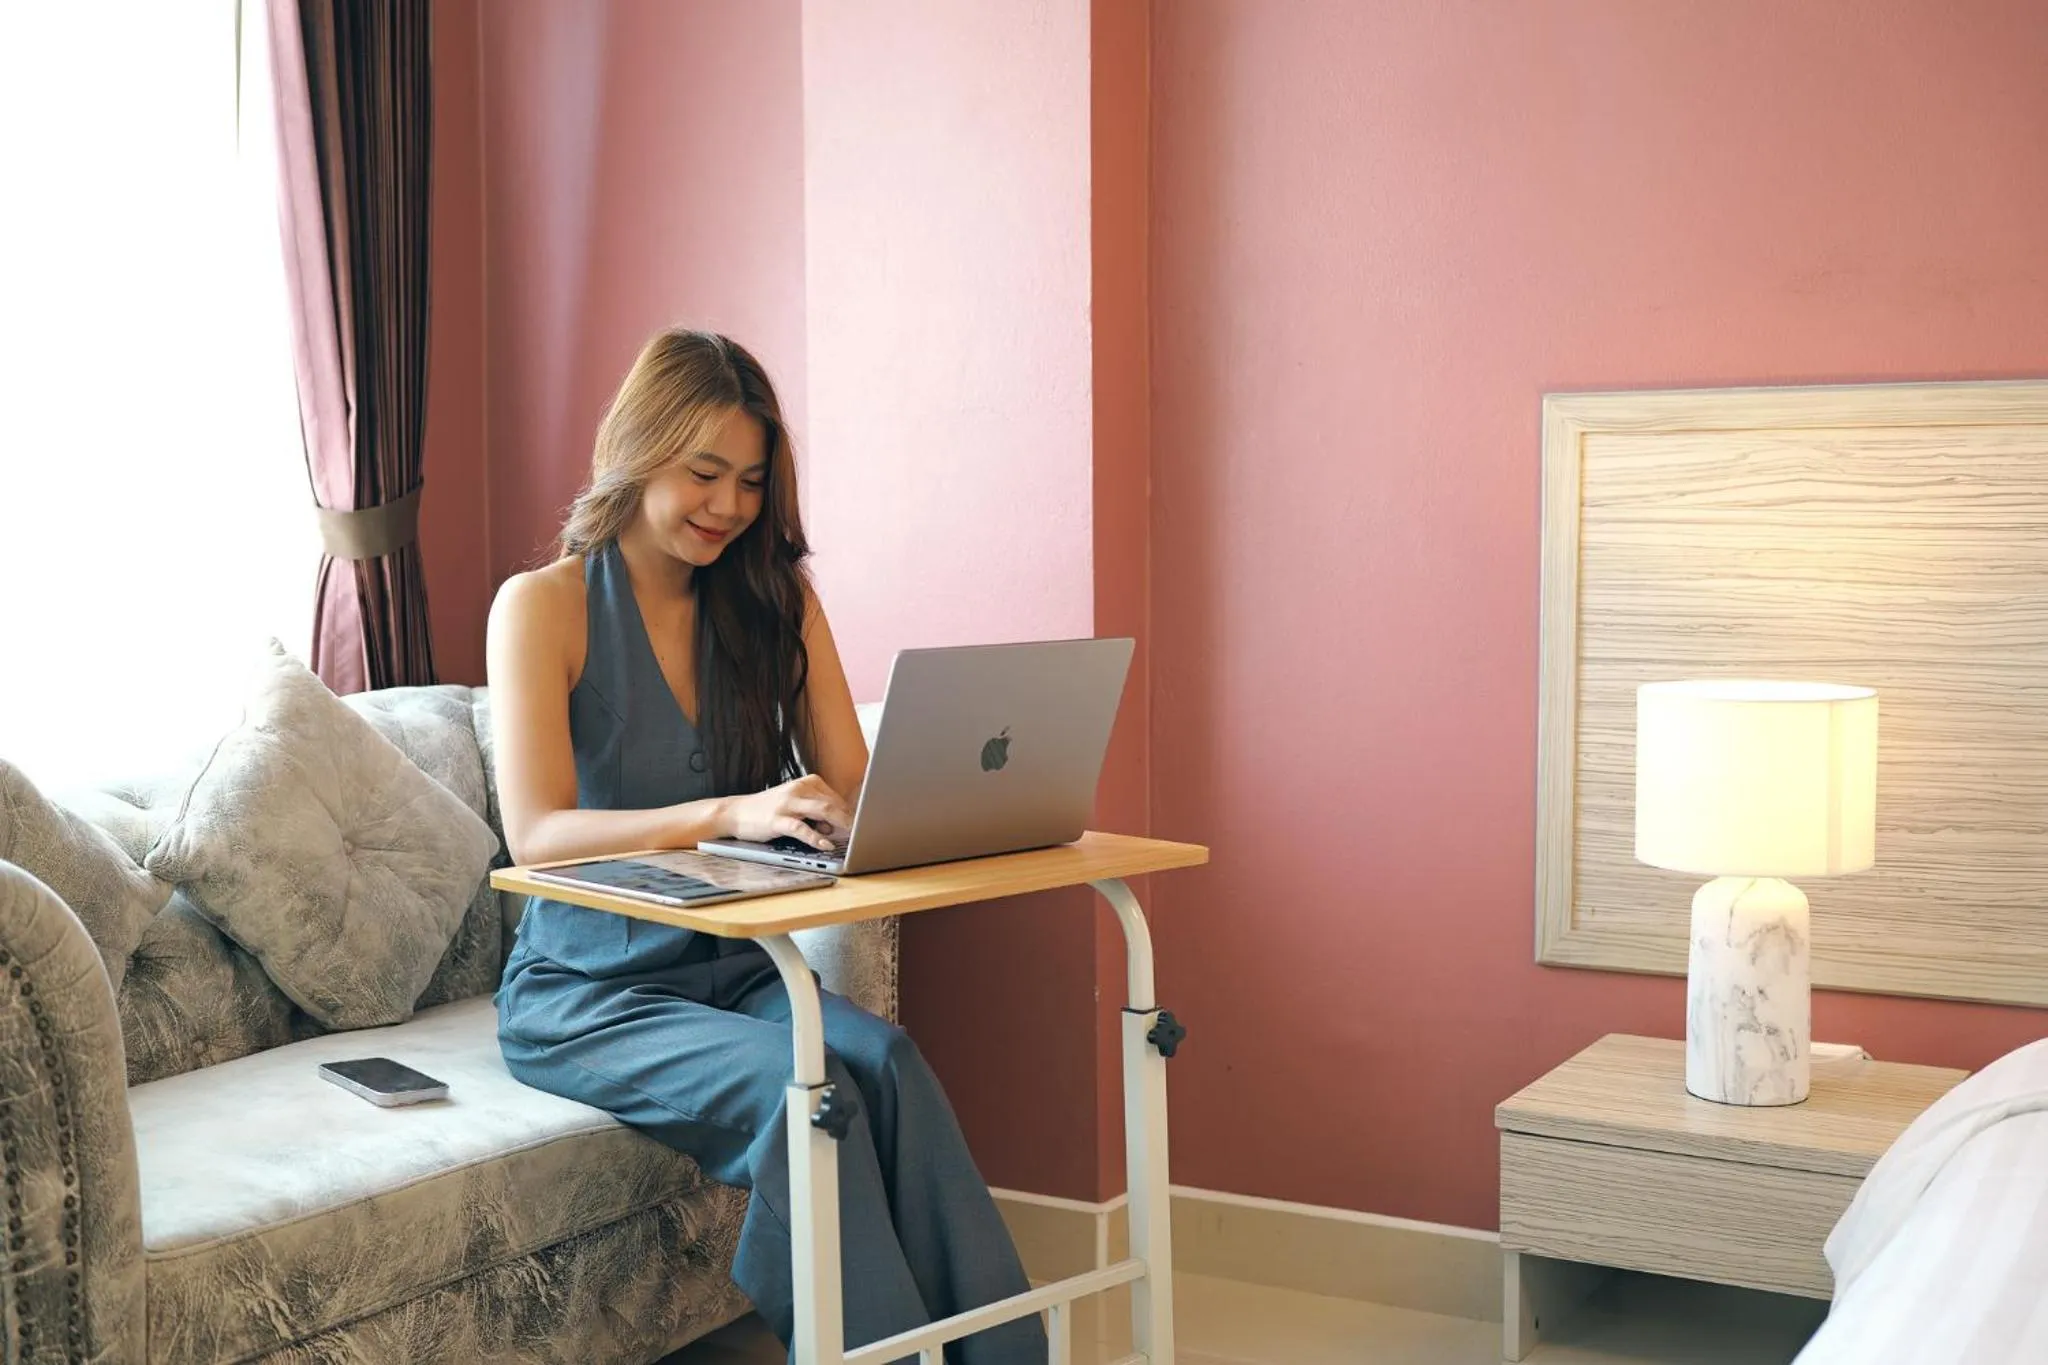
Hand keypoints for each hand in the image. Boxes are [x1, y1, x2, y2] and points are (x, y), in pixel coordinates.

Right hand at [722, 775, 852, 850]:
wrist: (736, 812)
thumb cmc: (770, 810)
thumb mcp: (797, 804)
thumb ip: (818, 812)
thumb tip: (839, 825)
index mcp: (808, 783)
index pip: (837, 798)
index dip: (852, 813)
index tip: (865, 824)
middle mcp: (799, 789)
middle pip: (833, 803)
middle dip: (851, 819)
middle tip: (865, 833)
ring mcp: (787, 803)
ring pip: (821, 811)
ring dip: (840, 825)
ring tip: (852, 836)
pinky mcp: (777, 819)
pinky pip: (801, 828)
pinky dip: (816, 837)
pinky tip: (825, 845)